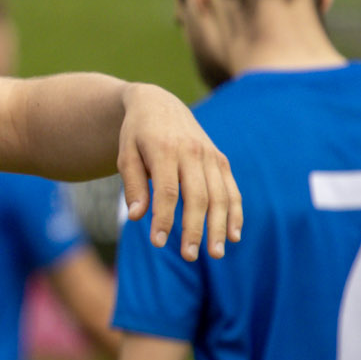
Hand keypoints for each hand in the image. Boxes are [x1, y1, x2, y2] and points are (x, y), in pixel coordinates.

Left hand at [117, 84, 241, 259]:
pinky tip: (234, 236)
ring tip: (216, 254)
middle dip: (194, 228)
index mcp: (164, 149)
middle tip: (189, 256)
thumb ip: (132, 185)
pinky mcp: (221, 160)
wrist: (158, 103)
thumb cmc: (136, 135)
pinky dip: (235, 213)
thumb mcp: (125, 154)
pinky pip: (231, 189)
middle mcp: (192, 151)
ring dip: (219, 226)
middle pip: (197, 196)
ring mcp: (210, 155)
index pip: (167, 191)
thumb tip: (136, 217)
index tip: (158, 242)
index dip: (164, 218)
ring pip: (219, 196)